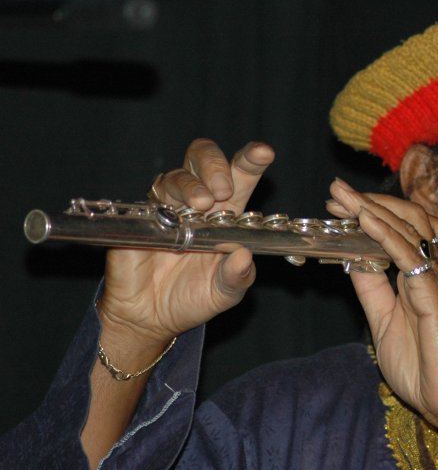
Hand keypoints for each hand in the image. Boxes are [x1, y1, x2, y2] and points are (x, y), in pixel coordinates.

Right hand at [97, 139, 274, 359]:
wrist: (151, 317)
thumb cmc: (192, 298)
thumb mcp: (225, 294)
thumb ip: (238, 277)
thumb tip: (244, 256)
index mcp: (226, 215)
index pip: (241, 177)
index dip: (251, 160)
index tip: (263, 152)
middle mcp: (198, 204)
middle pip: (203, 159)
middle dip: (215, 164)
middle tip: (224, 190)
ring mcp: (168, 208)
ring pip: (177, 175)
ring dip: (192, 185)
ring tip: (202, 204)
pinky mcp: (142, 218)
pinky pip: (151, 199)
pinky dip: (164, 203)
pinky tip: (174, 220)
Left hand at [326, 179, 437, 436]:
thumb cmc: (423, 367)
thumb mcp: (382, 321)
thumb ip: (371, 289)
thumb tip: (353, 260)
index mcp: (417, 280)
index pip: (395, 234)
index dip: (369, 215)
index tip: (339, 204)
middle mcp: (429, 274)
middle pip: (406, 223)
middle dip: (370, 203)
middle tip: (337, 192)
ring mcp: (434, 283)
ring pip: (409, 232)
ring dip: (376, 211)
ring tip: (347, 199)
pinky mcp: (434, 298)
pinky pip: (410, 259)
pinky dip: (387, 236)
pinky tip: (366, 221)